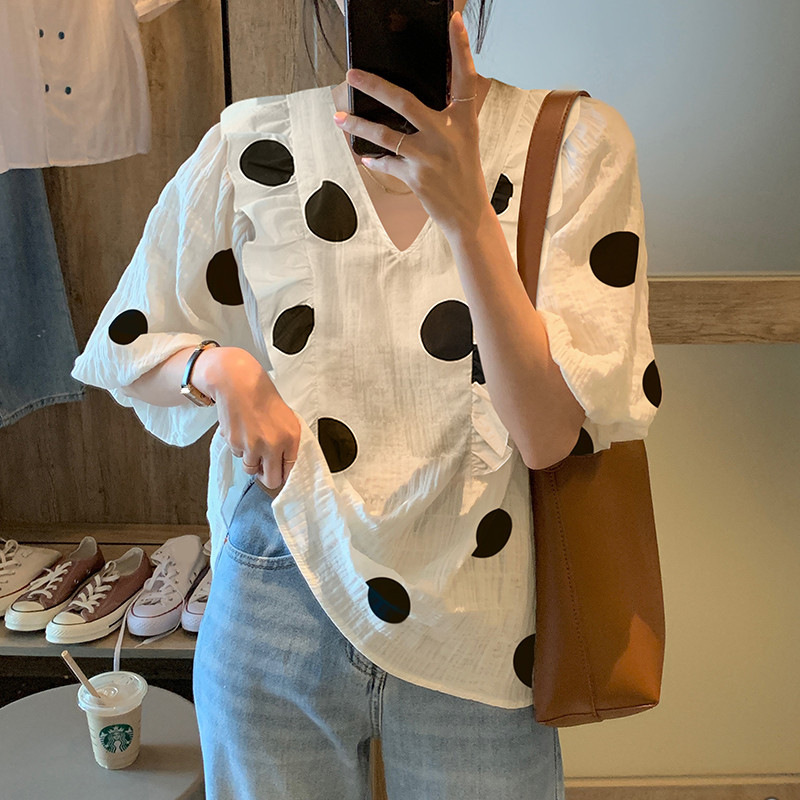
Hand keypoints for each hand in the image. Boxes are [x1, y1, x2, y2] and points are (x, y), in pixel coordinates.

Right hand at [193, 347, 299, 495]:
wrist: (239, 383)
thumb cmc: (262, 396)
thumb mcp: (287, 418)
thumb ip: (288, 442)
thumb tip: (285, 461)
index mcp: (290, 438)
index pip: (289, 471)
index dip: (283, 474)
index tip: (280, 473)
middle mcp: (272, 445)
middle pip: (270, 480)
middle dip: (268, 477)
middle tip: (266, 469)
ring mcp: (252, 447)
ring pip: (251, 469)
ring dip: (252, 462)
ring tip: (253, 444)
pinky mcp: (234, 445)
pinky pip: (238, 455)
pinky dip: (240, 449)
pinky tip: (242, 432)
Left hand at [333, 11, 488, 240]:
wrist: (468, 214)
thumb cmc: (465, 175)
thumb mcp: (464, 141)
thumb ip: (445, 119)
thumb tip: (410, 104)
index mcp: (464, 120)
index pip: (465, 77)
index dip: (461, 48)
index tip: (454, 21)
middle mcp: (446, 134)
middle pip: (404, 101)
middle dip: (374, 86)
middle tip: (352, 74)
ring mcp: (429, 156)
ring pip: (384, 134)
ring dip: (358, 126)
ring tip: (339, 118)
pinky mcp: (416, 177)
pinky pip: (387, 162)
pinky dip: (374, 159)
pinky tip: (365, 157)